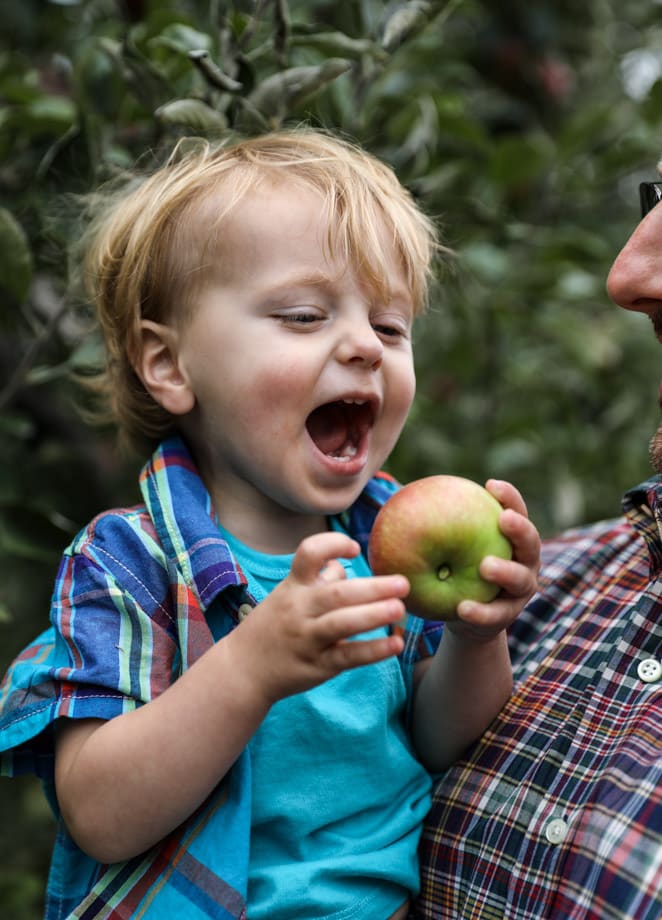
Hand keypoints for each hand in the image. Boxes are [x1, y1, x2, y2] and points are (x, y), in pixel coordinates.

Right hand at [226, 531, 408, 705]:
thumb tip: (345, 567)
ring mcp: (307, 638)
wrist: (242, 669)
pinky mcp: (317, 665)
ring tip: (400, 608)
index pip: (309, 554)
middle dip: (373, 587)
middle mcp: (299, 609)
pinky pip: (347, 657)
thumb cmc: (272, 626)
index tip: (355, 549)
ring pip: (342, 624)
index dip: (333, 545)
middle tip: (403, 583)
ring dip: (374, 615)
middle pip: (337, 593)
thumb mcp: (287, 595)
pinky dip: (373, 651)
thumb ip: (317, 581)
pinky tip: (395, 644)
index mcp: (293, 587)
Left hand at [446, 478, 539, 640]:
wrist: (464, 613)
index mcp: (512, 538)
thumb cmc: (455, 567)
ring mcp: (521, 590)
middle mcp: (525, 561)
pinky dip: (480, 612)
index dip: (509, 497)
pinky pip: (495, 615)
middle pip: (530, 543)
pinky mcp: (508, 616)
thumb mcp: (450, 544)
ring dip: (505, 571)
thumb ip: (441, 525)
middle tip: (503, 519)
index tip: (491, 485)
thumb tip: (403, 495)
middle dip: (520, 529)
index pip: (516, 511)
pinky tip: (462, 608)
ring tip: (485, 566)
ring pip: (520, 580)